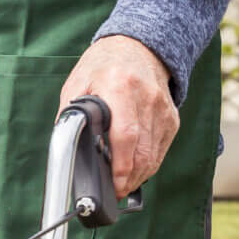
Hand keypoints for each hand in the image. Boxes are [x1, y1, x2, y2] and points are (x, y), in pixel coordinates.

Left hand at [59, 36, 178, 194]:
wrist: (138, 47)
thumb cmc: (103, 66)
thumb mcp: (78, 84)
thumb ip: (71, 114)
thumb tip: (66, 145)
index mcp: (120, 87)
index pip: (125, 135)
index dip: (121, 166)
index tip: (113, 185)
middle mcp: (146, 98)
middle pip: (143, 151)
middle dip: (129, 179)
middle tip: (115, 192)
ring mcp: (162, 109)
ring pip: (154, 155)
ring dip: (139, 176)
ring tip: (123, 185)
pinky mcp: (171, 117)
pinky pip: (161, 150)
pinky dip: (149, 164)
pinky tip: (135, 170)